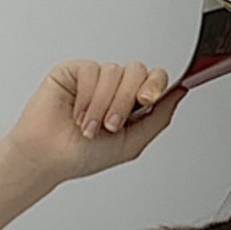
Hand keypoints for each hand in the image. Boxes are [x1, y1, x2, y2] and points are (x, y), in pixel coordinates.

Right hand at [5, 60, 186, 182]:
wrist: (49, 158)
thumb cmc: (84, 156)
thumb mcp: (132, 143)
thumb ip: (159, 118)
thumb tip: (181, 92)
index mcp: (132, 103)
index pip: (154, 79)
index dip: (155, 85)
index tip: (147, 100)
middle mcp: (115, 88)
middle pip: (137, 71)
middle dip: (126, 101)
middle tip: (112, 125)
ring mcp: (95, 78)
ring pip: (114, 72)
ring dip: (104, 105)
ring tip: (90, 128)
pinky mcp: (74, 71)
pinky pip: (92, 70)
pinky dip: (87, 97)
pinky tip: (78, 115)